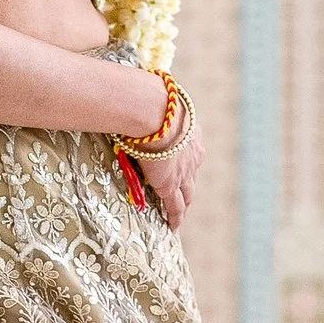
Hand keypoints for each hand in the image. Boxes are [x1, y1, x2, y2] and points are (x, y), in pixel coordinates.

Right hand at [140, 96, 203, 231]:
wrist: (154, 110)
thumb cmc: (149, 100)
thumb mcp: (154, 103)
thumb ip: (148, 107)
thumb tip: (132, 96)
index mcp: (190, 132)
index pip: (189, 152)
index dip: (185, 163)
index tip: (181, 168)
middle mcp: (192, 154)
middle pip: (192, 176)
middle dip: (187, 187)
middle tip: (183, 196)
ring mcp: (183, 172)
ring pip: (186, 194)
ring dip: (183, 204)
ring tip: (178, 213)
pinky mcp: (170, 185)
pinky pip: (175, 207)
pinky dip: (174, 217)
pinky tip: (173, 226)